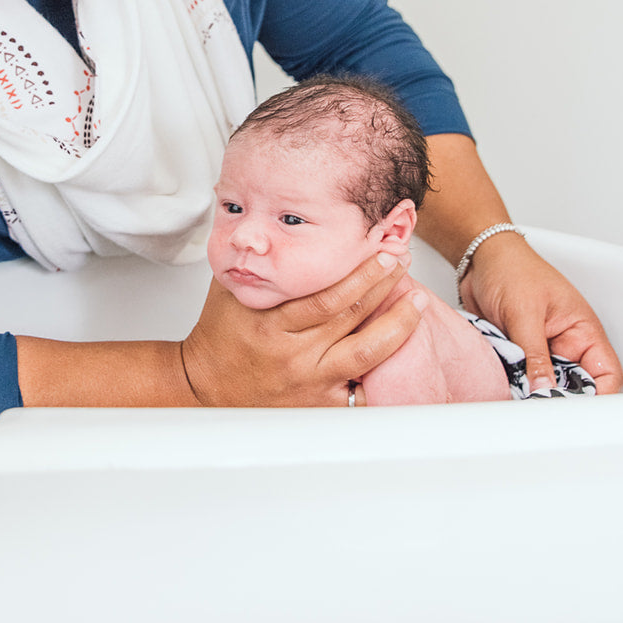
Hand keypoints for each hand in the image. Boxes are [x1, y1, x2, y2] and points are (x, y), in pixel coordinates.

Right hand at [181, 254, 427, 405]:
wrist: (205, 384)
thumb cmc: (221, 334)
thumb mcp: (229, 290)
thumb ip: (254, 260)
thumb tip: (267, 218)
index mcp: (272, 323)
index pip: (326, 295)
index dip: (360, 272)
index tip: (381, 251)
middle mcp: (295, 354)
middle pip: (351, 315)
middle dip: (384, 284)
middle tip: (404, 261)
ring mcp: (311, 381)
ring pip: (367, 353)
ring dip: (397, 325)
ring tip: (417, 302)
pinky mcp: (320, 405)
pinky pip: (362, 393)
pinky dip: (386, 375)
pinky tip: (407, 355)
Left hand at [459, 234, 622, 393]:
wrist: (480, 259)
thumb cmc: (513, 269)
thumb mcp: (525, 312)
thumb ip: (534, 353)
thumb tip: (543, 388)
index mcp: (582, 331)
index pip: (606, 373)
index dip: (599, 397)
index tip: (578, 411)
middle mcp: (566, 344)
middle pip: (575, 386)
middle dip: (560, 400)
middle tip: (541, 408)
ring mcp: (542, 351)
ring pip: (546, 386)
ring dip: (533, 393)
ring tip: (520, 399)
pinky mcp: (520, 355)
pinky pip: (523, 379)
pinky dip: (515, 385)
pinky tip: (506, 388)